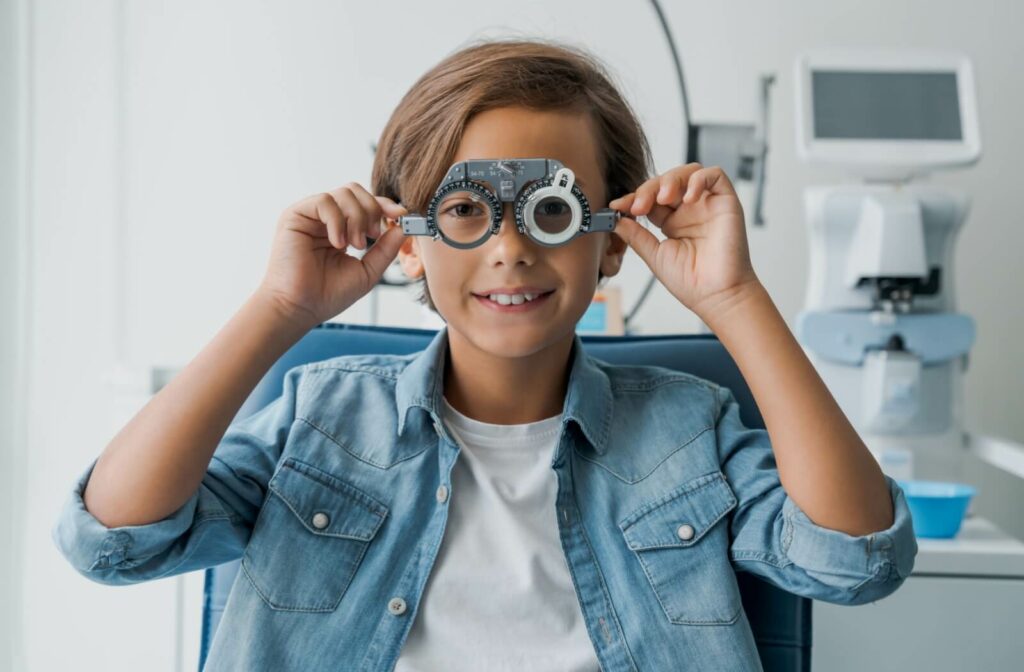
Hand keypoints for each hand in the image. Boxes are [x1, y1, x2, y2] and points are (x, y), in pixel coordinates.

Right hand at [256, 183, 407, 327]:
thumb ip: (386, 249)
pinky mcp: (295, 215)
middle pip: (356, 191)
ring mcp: (310, 215)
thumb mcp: (367, 271)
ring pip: (344, 193)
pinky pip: (325, 201)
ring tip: (355, 245)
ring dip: (357, 218)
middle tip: (373, 237)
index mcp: (341, 229)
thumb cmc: (327, 294)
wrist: (300, 308)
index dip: (385, 205)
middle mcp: (325, 219)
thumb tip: (403, 227)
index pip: (365, 204)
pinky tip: (338, 243)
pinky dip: (338, 221)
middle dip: (372, 210)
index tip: (401, 215)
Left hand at [609, 163, 760, 321]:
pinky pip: (715, 175)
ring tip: (662, 198)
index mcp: (672, 222)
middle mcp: (689, 211)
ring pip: (688, 173)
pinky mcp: (726, 202)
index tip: (618, 206)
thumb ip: (636, 236)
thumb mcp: (654, 255)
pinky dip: (699, 179)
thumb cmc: (691, 282)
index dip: (634, 198)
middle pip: (666, 182)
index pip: (650, 198)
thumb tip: (616, 219)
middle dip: (648, 189)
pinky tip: (688, 198)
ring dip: (671, 180)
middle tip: (638, 206)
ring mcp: (707, 205)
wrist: (717, 296)